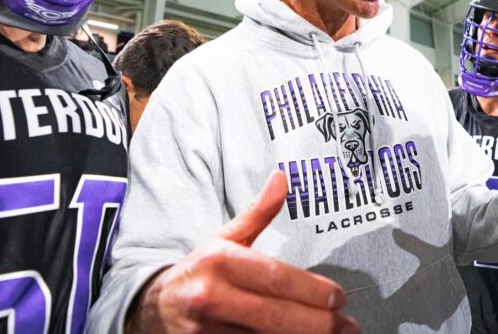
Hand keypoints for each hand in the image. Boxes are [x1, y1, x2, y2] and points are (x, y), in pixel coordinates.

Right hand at [127, 171, 359, 332]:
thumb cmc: (198, 273)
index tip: (339, 298)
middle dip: (319, 323)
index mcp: (218, 262)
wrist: (151, 309)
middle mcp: (211, 297)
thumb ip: (258, 213)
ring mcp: (206, 331)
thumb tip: (282, 179)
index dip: (312, 290)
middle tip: (346, 325)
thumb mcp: (223, 239)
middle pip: (276, 316)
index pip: (275, 279)